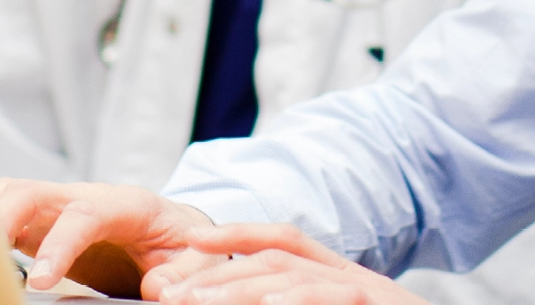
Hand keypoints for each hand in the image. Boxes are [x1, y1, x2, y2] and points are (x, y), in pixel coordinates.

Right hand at [0, 178, 215, 295]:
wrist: (173, 232)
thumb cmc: (181, 244)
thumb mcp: (196, 259)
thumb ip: (183, 272)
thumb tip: (158, 289)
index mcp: (126, 204)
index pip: (84, 214)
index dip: (58, 244)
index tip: (39, 280)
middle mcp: (86, 196)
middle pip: (33, 191)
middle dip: (3, 217)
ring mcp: (60, 207)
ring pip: (12, 194)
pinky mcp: (44, 223)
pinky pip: (7, 213)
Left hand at [153, 224, 426, 304]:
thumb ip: (289, 304)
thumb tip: (224, 304)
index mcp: (339, 280)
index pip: (282, 243)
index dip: (235, 236)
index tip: (188, 243)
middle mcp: (353, 279)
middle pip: (275, 258)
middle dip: (215, 272)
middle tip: (166, 292)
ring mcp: (369, 293)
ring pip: (292, 275)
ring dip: (236, 288)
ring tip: (194, 302)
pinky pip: (330, 296)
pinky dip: (295, 299)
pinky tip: (267, 304)